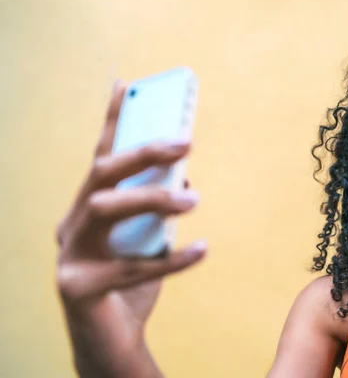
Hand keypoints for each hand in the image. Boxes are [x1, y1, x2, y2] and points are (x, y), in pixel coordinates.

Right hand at [55, 81, 206, 377]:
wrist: (110, 339)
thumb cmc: (130, 282)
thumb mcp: (147, 239)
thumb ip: (156, 208)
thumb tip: (185, 173)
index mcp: (88, 207)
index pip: (101, 157)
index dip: (111, 120)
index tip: (126, 84)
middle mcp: (72, 224)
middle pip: (101, 175)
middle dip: (143, 152)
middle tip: (186, 141)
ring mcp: (70, 255)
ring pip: (106, 211)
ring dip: (153, 200)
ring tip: (193, 198)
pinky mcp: (80, 288)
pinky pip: (132, 268)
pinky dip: (172, 258)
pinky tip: (203, 248)